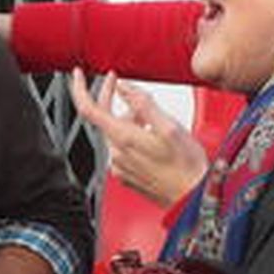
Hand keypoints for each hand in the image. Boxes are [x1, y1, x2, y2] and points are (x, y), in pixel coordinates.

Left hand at [70, 69, 206, 206]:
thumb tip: (123, 87)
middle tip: (120, 83)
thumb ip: (143, 104)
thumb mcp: (169, 126)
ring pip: (116, 132)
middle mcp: (116, 153)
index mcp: (123, 139)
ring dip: (127, 118)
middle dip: (111, 98)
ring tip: (150, 116)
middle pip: (103, 118)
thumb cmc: (187, 166)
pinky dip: (132, 136)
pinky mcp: (127, 175)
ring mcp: (120, 166)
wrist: (194, 199)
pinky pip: (123, 148)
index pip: (88, 109)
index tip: (79, 74)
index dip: (80, 88)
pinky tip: (150, 136)